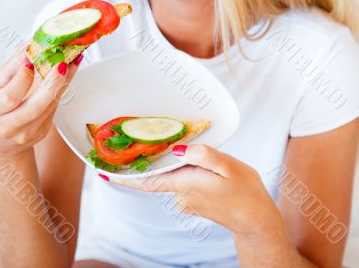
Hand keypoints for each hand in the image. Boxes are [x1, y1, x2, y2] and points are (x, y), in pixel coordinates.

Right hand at [0, 41, 81, 157]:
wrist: (0, 140)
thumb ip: (13, 66)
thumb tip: (30, 44)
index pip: (10, 96)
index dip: (23, 79)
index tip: (33, 60)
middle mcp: (10, 125)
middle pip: (34, 107)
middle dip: (51, 84)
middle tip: (62, 64)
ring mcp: (28, 132)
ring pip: (49, 108)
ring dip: (62, 84)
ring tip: (70, 65)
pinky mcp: (42, 132)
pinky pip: (55, 109)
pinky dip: (62, 90)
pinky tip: (68, 76)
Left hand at [108, 144, 282, 236]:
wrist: (255, 220)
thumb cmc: (245, 192)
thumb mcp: (229, 166)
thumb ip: (203, 156)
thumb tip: (179, 150)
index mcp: (186, 184)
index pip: (147, 181)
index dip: (124, 178)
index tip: (103, 173)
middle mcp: (180, 194)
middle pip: (160, 172)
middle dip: (154, 158)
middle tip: (149, 138)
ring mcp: (185, 199)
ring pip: (173, 174)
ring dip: (177, 162)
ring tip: (191, 150)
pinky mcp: (192, 200)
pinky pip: (182, 180)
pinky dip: (185, 170)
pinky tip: (203, 165)